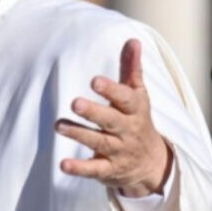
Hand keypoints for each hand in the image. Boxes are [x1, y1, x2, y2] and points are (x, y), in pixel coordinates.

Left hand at [56, 38, 172, 196]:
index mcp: (135, 110)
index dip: (111, 90)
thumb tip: (132, 39)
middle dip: (94, 112)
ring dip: (79, 134)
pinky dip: (80, 169)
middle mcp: (128, 130)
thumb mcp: (138, 95)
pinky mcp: (109, 170)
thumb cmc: (137, 120)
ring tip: (59, 126)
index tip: (95, 81)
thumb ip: (131, 69)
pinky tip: (63, 165)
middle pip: (111, 121)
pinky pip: (95, 170)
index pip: (125, 99)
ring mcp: (119, 151)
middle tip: (74, 102)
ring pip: (99, 143)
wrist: (152, 164)